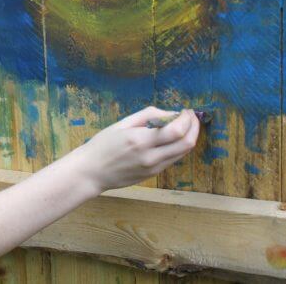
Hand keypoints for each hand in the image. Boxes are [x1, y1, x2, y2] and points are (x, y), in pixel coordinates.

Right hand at [70, 106, 199, 193]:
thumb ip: (147, 115)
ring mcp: (153, 168)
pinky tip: (172, 138)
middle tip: (190, 117)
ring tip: (184, 126)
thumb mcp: (121, 124)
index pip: (177, 130)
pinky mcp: (153, 174)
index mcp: (140, 140)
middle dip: (194, 127)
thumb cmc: (102, 145)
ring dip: (189, 137)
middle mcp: (151, 156)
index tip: (185, 110)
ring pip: (183, 153)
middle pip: (187, 143)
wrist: (91, 172)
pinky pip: (173, 159)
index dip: (187, 119)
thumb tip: (171, 113)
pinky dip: (178, 147)